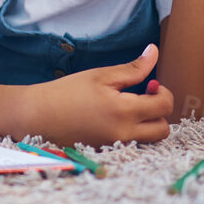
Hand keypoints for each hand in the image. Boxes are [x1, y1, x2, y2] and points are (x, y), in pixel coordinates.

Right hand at [33, 44, 173, 145]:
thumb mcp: (101, 75)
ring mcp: (116, 146)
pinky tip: (116, 119)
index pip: (165, 106)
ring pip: (151, 140)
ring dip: (149, 124)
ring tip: (129, 109)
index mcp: (124, 112)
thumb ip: (133, 68)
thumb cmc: (67, 92)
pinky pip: (133, 144)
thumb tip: (154, 51)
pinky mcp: (108, 152)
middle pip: (163, 129)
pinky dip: (133, 132)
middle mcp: (124, 134)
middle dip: (159, 111)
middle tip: (142, 97)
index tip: (149, 84)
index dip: (163, 92)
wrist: (39, 116)